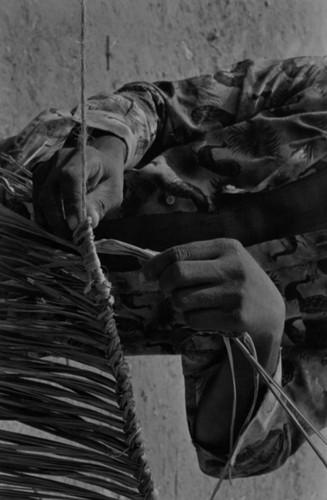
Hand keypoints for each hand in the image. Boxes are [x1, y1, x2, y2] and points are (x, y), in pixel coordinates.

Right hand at [33, 135, 125, 235]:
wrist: (98, 164)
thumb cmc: (108, 178)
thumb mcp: (113, 191)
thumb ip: (101, 204)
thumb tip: (90, 221)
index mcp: (82, 157)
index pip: (71, 178)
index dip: (71, 203)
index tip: (74, 226)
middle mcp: (59, 160)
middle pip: (49, 191)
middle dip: (57, 220)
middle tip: (70, 239)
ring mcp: (45, 169)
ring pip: (39, 199)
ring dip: (49, 221)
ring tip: (65, 238)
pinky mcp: (39, 179)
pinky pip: (36, 201)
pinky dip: (45, 218)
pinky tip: (56, 230)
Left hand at [144, 238, 284, 343]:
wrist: (271, 311)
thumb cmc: (236, 282)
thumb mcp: (223, 260)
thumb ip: (193, 259)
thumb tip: (150, 266)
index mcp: (227, 247)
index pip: (180, 253)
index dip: (156, 265)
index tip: (144, 275)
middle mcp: (233, 267)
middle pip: (177, 275)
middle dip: (164, 285)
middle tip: (166, 291)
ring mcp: (236, 293)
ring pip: (182, 300)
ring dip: (178, 304)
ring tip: (191, 303)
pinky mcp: (236, 318)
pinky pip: (193, 319)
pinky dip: (190, 319)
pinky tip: (203, 315)